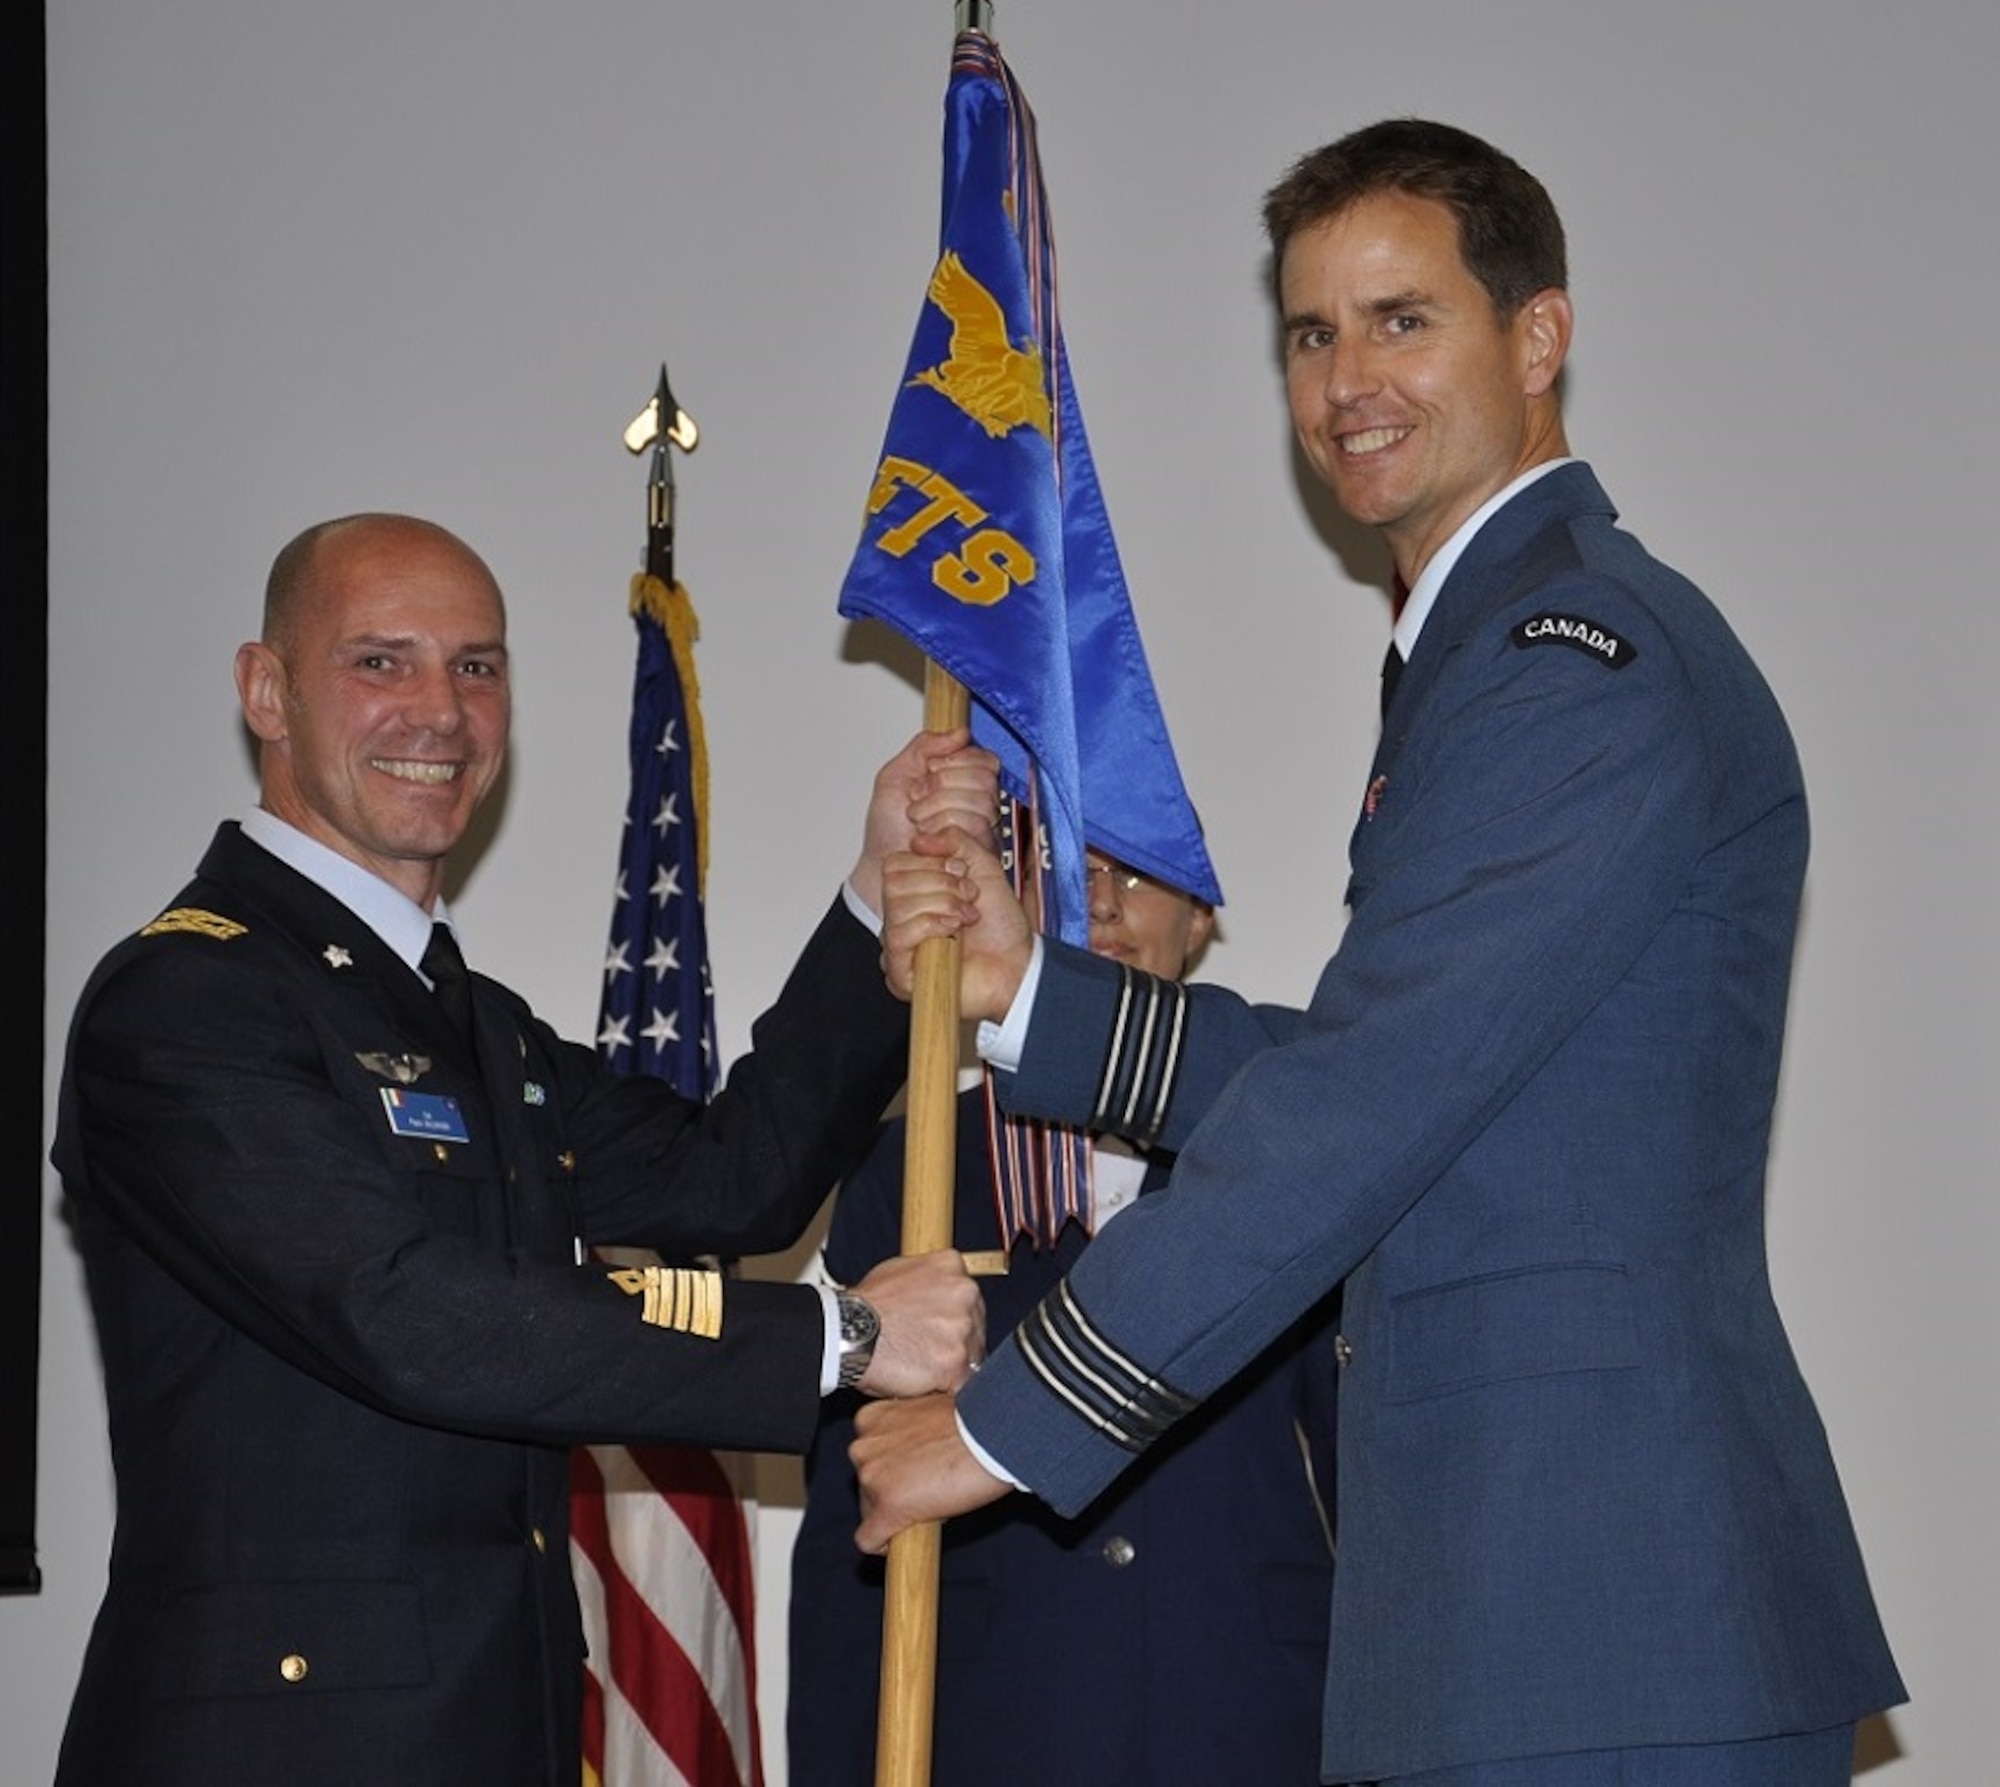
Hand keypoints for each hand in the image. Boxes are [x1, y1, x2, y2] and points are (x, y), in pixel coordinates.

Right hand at [848, 1249, 985, 1397]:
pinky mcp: (955, 1363)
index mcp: (952, 1266)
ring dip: (953, 1366)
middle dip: (958, 1342)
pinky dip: (947, 1388)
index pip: (970, 1297)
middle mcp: (964, 1292)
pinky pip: (963, 1383)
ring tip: (922, 1368)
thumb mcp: (898, 1271)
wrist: (846, 1331)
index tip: (941, 1330)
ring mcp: (962, 1328)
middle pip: (977, 1326)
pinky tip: (925, 1383)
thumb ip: (929, 1279)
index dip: (955, 1319)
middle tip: (928, 1353)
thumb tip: (939, 1289)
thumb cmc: (865, 1305)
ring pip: (973, 1356)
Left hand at [850, 731, 999, 914]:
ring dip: (939, 807)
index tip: (929, 769)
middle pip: (985, 779)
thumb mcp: (896, 774)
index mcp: (963, 781)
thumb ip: (925, 746)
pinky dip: (943, 827)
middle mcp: (978, 804)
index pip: (986, 760)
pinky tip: (928, 836)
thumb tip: (961, 733)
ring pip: (981, 802)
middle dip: (943, 785)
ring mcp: (981, 829)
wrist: (881, 861)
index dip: (957, 760)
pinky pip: (976, 827)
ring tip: (919, 820)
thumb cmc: (887, 826)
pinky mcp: (979, 853)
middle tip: (918, 797)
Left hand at [852, 1392, 1010, 1552]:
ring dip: (894, 1512)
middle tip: (927, 1488)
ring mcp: (871, 1478)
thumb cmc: (971, 1423)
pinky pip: (868, 1540)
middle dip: (890, 1490)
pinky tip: (905, 1539)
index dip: (890, 1468)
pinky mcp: (886, 1508)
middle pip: (865, 1483)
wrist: (992, 1437)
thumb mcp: (927, 1415)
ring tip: (931, 1504)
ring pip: (868, 1510)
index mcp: (870, 1418)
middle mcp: (863, 1446)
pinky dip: (883, 1545)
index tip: (911, 1473)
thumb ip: (907, 1433)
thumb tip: (910, 1457)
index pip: (866, 1454)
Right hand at [880, 828, 1033, 1021]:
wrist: (1018, 964)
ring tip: (966, 917)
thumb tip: (919, 838)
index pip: (894, 863)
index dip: (930, 861)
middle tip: (968, 896)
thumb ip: (955, 840)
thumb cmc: (1001, 927)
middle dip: (940, 883)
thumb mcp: (984, 867)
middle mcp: (902, 918)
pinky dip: (932, 925)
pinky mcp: (899, 973)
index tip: (962, 871)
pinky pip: (898, 934)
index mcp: (915, 893)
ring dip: (943, 904)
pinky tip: (954, 933)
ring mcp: (898, 946)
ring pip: (897, 905)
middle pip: (893, 881)